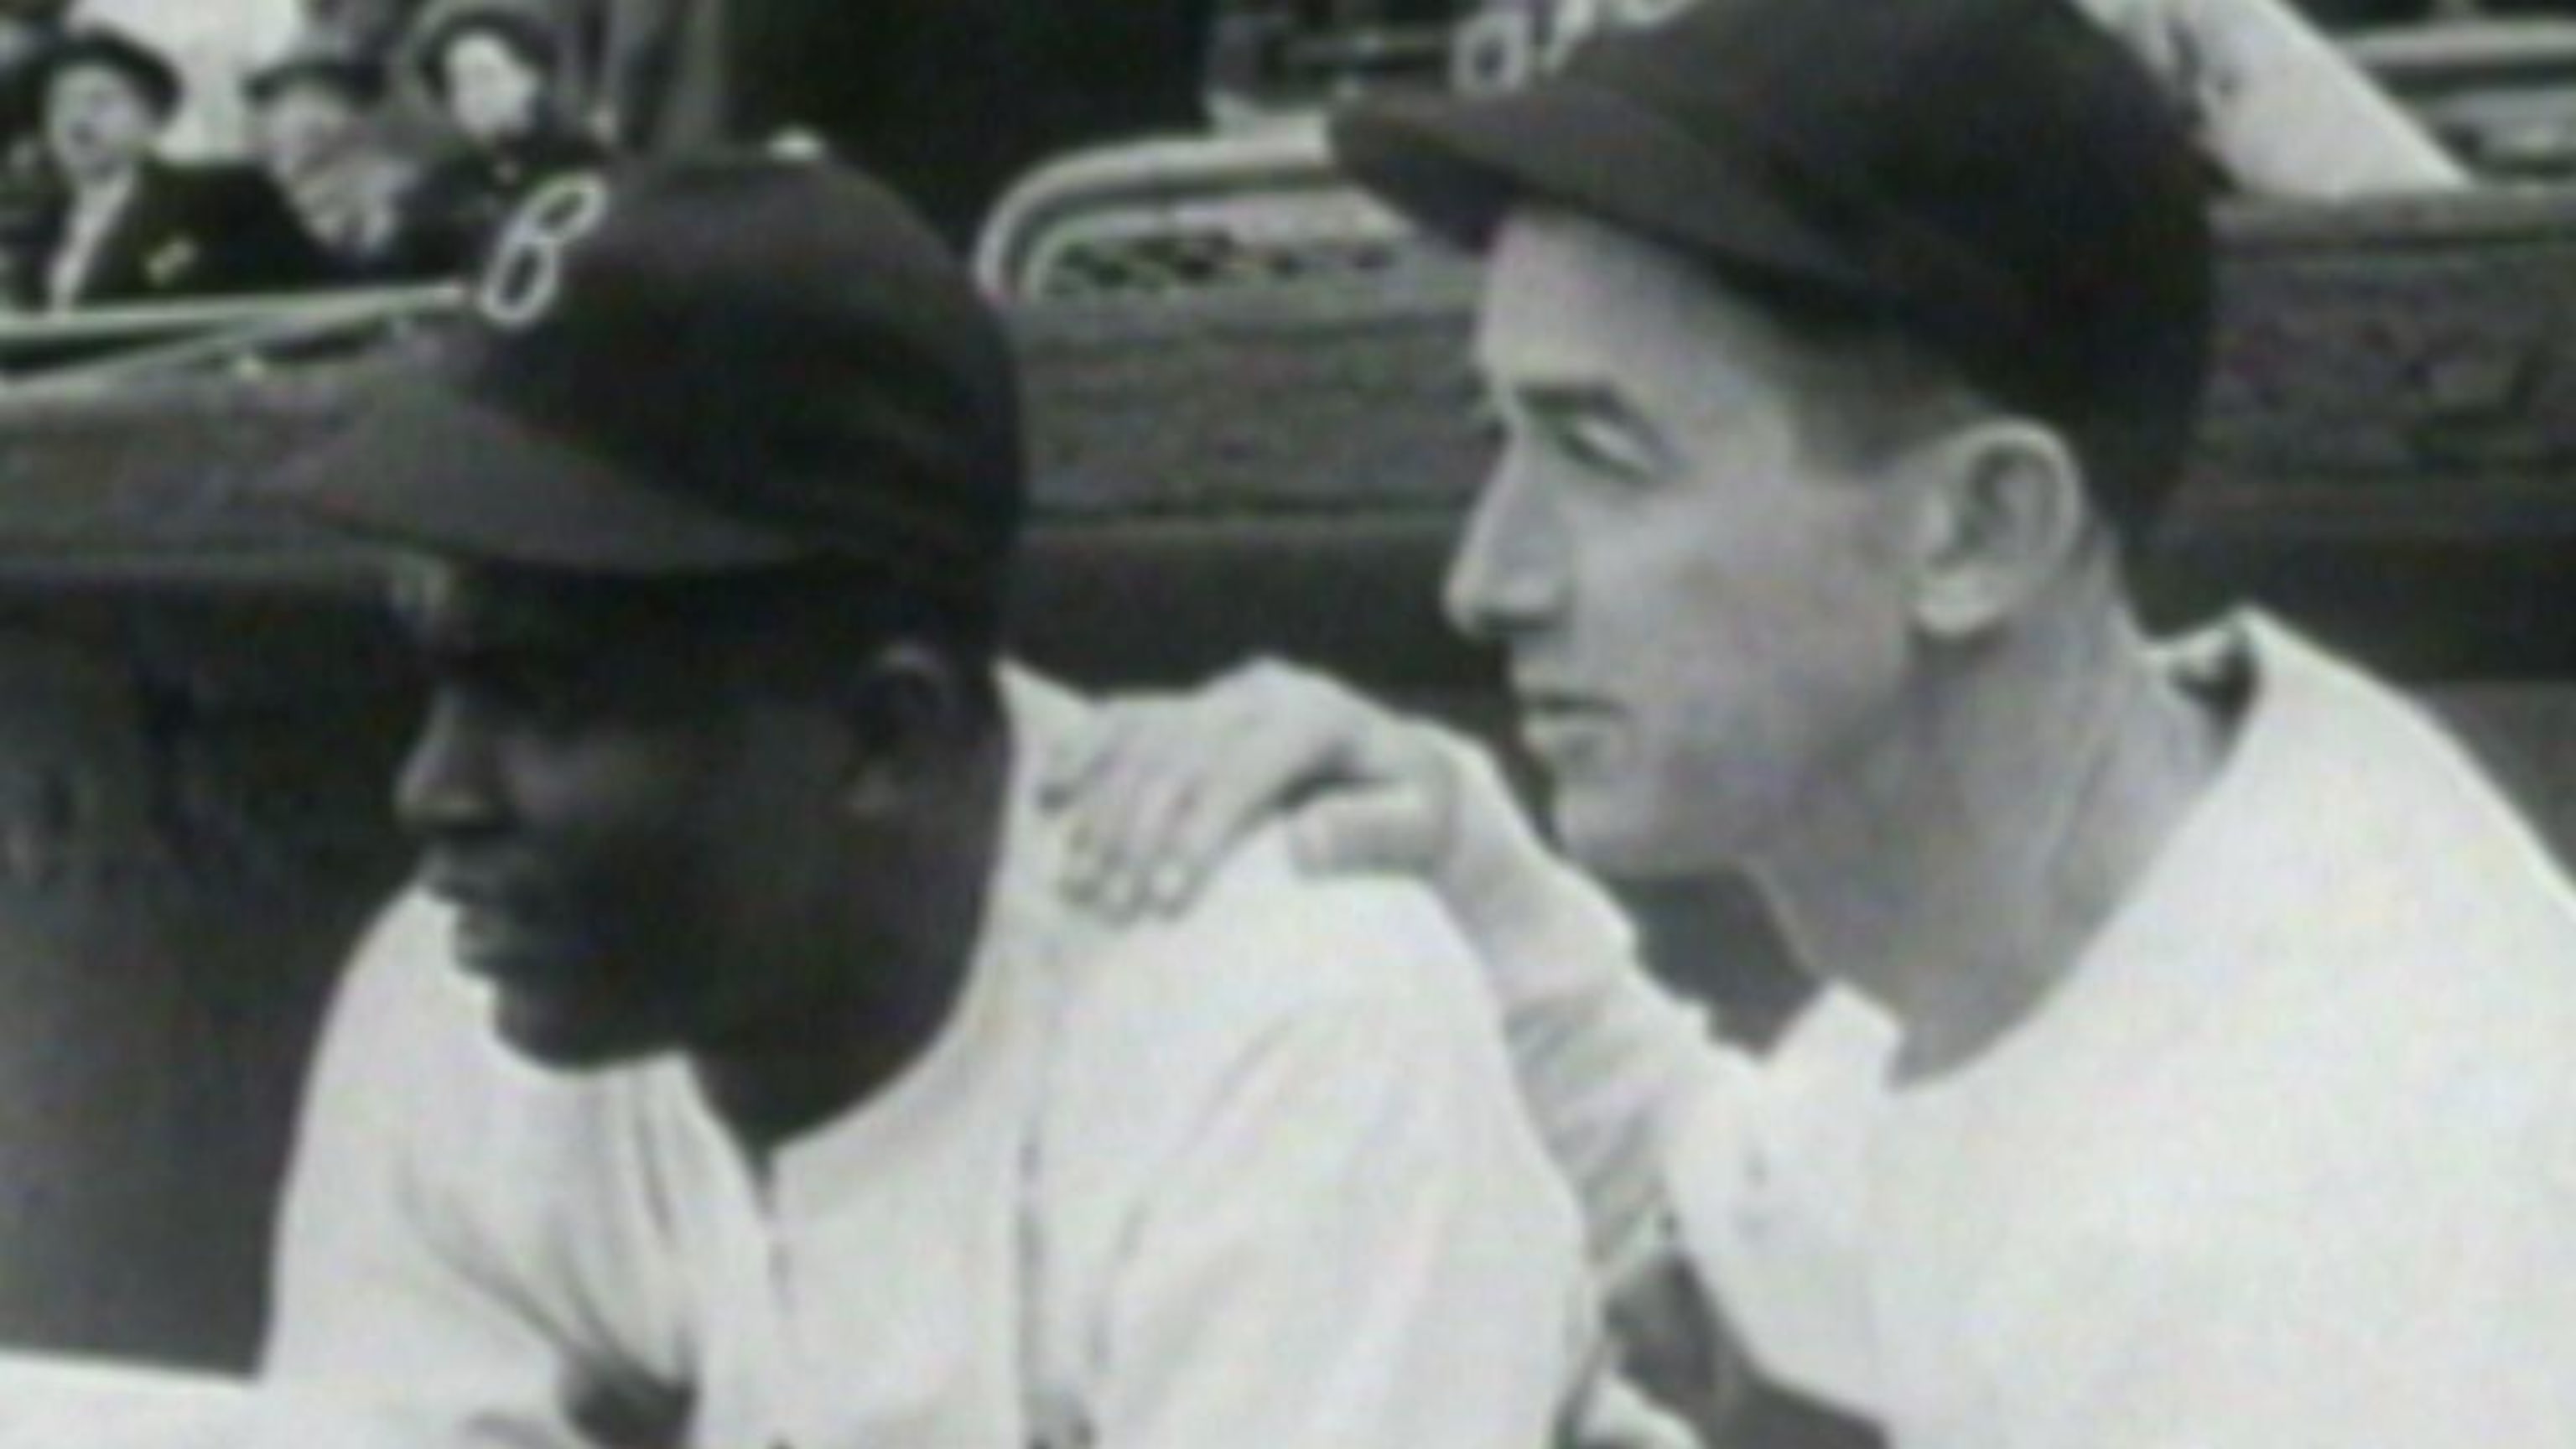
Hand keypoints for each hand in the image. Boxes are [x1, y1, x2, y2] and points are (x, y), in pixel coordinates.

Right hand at [1041, 660, 1458, 919]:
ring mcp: (1222, 694)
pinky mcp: (1193, 704)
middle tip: (1111, 910)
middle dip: (1138, 834)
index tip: (1166, 903)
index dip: (1199, 833)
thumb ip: (1375, 834)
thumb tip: (1303, 843)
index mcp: (1322, 715)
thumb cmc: (1413, 816)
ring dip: (1102, 812)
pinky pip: (1125, 717)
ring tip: (1078, 885)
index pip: (1244, 768)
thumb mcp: (1419, 827)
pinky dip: (1083, 753)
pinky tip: (1048, 798)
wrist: (1402, 776)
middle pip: (1181, 755)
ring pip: (1143, 739)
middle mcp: (1265, 691)